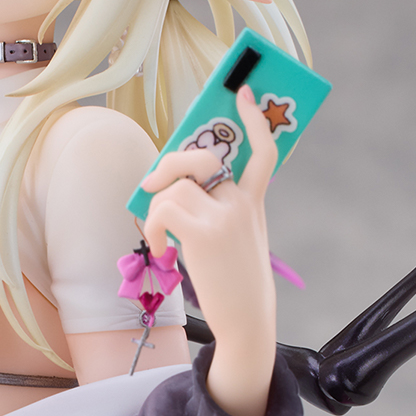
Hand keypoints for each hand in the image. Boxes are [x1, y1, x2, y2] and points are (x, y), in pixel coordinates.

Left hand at [141, 86, 278, 415]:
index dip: (254, 120)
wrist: (247, 323)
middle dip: (168, 165)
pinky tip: (160, 251)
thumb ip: (219, 212)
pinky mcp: (204, 233)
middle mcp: (243, 203)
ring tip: (159, 241)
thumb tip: (173, 192)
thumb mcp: (239, 241)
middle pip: (200, 159)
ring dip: (155, 213)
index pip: (264, 151)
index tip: (241, 93)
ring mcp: (226, 216)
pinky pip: (163, 210)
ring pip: (173, 189)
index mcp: (254, 203)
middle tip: (151, 186)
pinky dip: (152, 229)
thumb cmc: (236, 285)